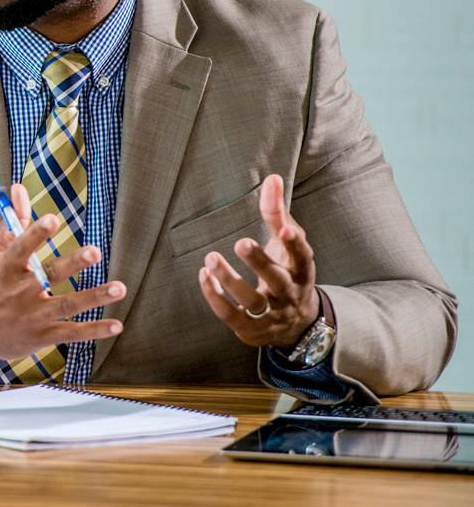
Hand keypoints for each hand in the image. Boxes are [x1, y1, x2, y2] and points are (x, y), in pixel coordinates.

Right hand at [0, 183, 124, 370]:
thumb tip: (19, 189)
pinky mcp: (39, 336)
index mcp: (4, 268)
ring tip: (119, 288)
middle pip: (49, 275)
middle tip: (94, 252)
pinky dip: (93, 330)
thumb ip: (11, 221)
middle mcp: (18, 292)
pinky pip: (70, 333)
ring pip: (66, 306)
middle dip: (72, 263)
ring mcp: (30, 316)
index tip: (52, 219)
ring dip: (94, 297)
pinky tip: (115, 325)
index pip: (21, 247)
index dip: (36, 233)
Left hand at [197, 174, 318, 349]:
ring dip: (230, 280)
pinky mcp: (250, 329)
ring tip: (211, 258)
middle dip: (260, 262)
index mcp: (301, 270)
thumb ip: (277, 212)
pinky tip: (204, 275)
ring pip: (252, 301)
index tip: (287, 228)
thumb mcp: (287, 243)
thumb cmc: (287, 271)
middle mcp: (289, 293)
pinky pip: (230, 315)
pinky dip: (215, 297)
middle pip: (278, 280)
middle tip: (240, 242)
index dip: (295, 244)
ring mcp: (271, 315)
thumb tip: (271, 177)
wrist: (295, 324)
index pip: (302, 256)